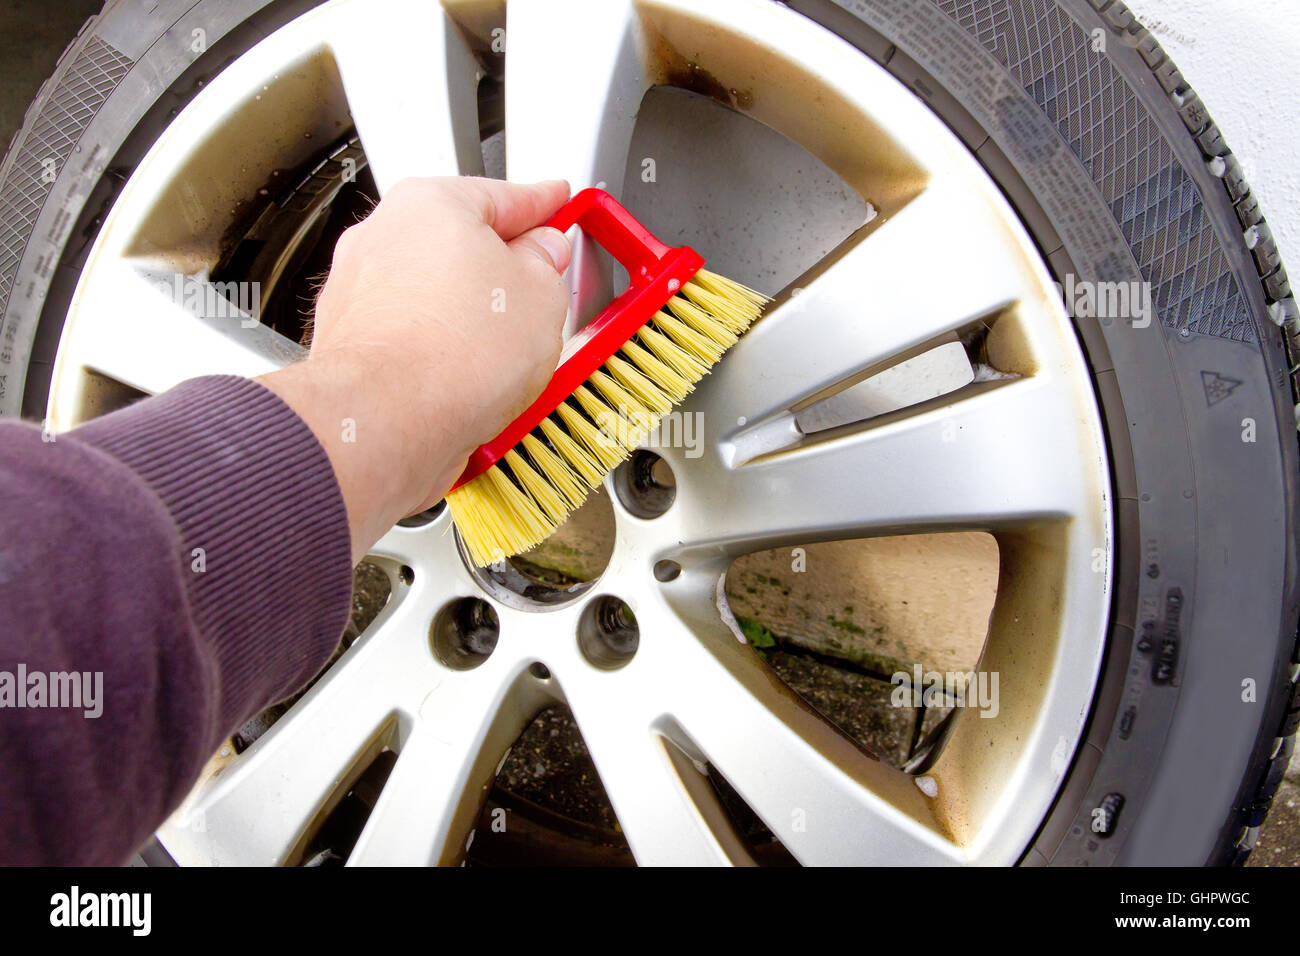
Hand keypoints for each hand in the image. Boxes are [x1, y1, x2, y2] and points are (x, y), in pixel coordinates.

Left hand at [257, 177, 571, 562]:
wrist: (387, 422)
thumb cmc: (449, 355)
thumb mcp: (542, 296)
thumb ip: (547, 263)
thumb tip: (543, 256)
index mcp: (431, 203)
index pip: (504, 194)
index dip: (543, 202)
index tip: (557, 203)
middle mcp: (384, 237)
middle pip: (460, 243)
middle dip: (503, 268)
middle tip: (543, 288)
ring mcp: (359, 291)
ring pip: (434, 294)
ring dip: (471, 317)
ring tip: (506, 353)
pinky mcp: (351, 344)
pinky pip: (412, 337)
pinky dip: (440, 353)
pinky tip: (467, 378)